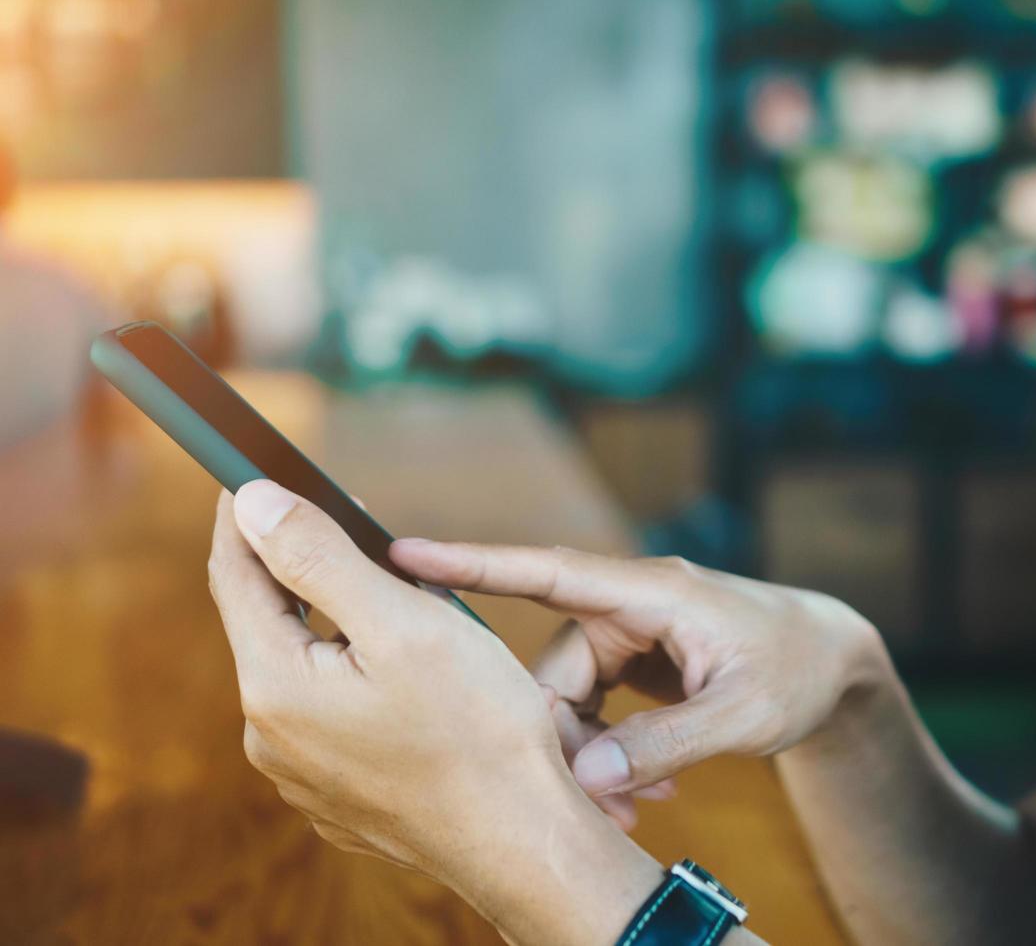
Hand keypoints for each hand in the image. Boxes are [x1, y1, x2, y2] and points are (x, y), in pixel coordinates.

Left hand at [207, 482, 662, 943]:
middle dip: (306, 572)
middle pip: (270, 623)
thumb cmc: (479, 731)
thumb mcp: (404, 623)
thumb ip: (319, 558)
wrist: (524, 841)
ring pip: (307, 670)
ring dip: (339, 628)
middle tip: (352, 528)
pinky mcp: (338, 795)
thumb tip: (251, 502)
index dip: (246, 516)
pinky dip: (359, 679)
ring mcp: (303, 774)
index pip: (235, 574)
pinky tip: (412, 678)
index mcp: (277, 686)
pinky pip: (333, 716)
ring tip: (402, 605)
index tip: (253, 471)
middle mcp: (272, 736)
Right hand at [388, 541, 888, 818]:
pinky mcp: (633, 661)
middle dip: (563, 739)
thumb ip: (665, 743)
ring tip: (641, 804)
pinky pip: (593, 707)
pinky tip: (649, 787)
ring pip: (567, 696)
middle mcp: (627, 605)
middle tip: (599, 805)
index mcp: (648, 592)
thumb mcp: (744, 713)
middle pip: (552, 669)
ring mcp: (628, 633)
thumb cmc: (796, 670)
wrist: (831, 663)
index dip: (472, 563)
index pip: (545, 569)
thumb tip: (584, 777)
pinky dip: (609, 750)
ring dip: (589, 754)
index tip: (401, 551)